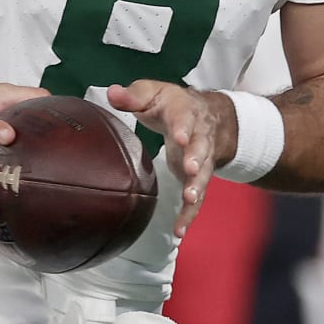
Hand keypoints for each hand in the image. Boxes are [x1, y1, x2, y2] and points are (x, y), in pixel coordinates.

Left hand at [107, 82, 235, 238]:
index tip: (179, 137)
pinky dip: (189, 215)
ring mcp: (201, 159)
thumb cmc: (174, 105)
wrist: (211, 116)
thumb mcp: (154, 93)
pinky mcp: (198, 178)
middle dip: (195, 157)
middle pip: (200, 146)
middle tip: (189, 168)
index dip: (183, 128)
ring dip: (196, 186)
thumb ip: (134, 95)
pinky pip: (197, 199)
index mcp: (185, 112)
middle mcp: (199, 136)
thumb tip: (112, 93)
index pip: (185, 118)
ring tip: (189, 199)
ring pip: (202, 174)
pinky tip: (179, 230)